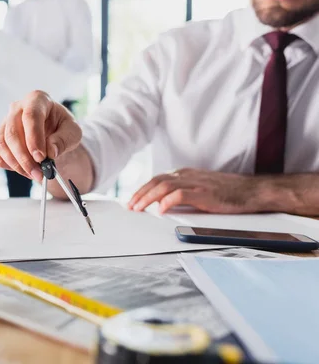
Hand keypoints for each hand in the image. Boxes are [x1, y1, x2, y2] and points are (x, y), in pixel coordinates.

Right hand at [0, 90, 81, 180]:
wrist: (53, 133)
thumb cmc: (63, 129)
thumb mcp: (73, 132)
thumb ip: (64, 140)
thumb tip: (50, 151)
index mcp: (38, 99)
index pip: (31, 116)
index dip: (34, 138)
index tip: (41, 157)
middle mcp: (18, 107)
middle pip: (12, 132)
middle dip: (24, 158)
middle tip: (38, 173)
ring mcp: (5, 121)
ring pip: (0, 143)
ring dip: (15, 164)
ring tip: (33, 174)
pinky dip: (3, 163)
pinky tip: (20, 169)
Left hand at [127, 168, 261, 213]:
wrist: (253, 191)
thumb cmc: (229, 192)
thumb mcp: (201, 187)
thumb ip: (183, 191)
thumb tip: (164, 203)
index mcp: (186, 174)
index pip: (158, 179)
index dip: (143, 190)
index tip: (133, 200)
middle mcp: (188, 176)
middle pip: (157, 182)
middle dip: (141, 194)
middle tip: (130, 206)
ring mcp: (197, 183)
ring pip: (164, 187)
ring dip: (149, 198)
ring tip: (140, 208)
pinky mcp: (205, 194)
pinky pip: (181, 195)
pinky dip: (168, 201)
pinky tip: (160, 210)